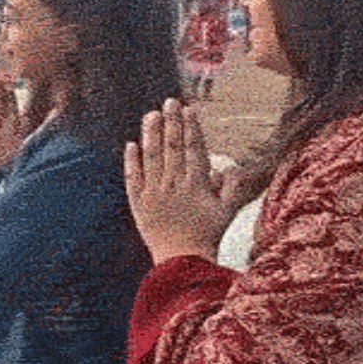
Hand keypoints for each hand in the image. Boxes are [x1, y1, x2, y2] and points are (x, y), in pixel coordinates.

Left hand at [124, 98, 245, 264]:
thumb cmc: (207, 237)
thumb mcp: (227, 212)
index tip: (190, 109)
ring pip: (152, 158)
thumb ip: (232, 186)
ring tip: (150, 115)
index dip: (192, 127)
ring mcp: (155, 193)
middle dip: (172, 122)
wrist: (182, 262)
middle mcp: (174, 184)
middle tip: (169, 101)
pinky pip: (133, 178)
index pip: (194, 149)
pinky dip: (131, 161)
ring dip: (151, 134)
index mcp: (197, 184)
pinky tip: (130, 145)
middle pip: (172, 147)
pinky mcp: (139, 204)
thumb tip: (230, 165)